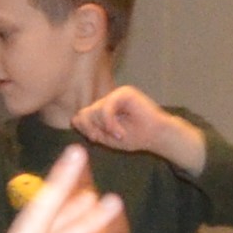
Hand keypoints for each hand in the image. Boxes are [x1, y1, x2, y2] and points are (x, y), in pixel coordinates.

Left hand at [71, 86, 201, 166]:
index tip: (96, 139)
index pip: (81, 115)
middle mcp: (107, 100)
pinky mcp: (124, 92)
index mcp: (102, 110)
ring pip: (95, 110)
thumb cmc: (135, 137)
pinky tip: (120, 133)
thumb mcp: (107, 138)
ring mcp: (116, 95)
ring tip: (119, 136)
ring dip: (106, 128)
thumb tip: (75, 119)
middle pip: (85, 113)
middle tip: (107, 138)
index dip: (84, 128)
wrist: (156, 136)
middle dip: (94, 128)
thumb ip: (91, 129)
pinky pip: (106, 107)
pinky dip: (111, 123)